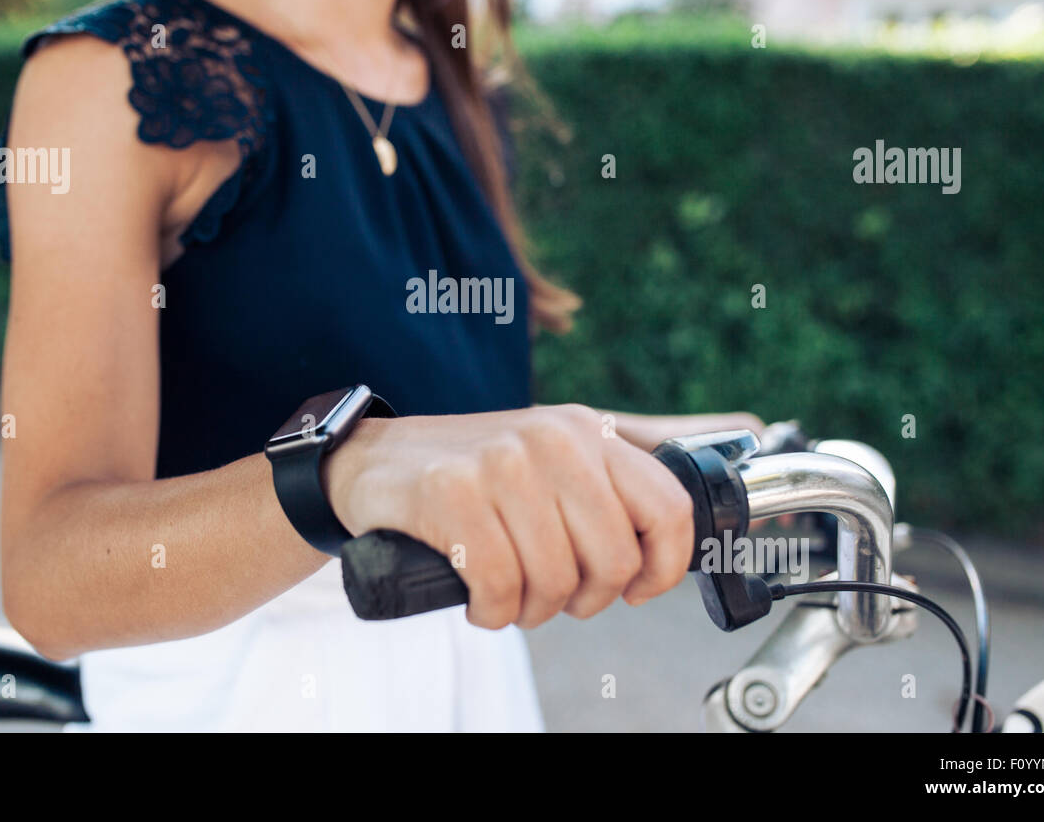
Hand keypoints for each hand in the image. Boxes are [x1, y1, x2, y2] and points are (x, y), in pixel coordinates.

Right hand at [323, 404, 692, 629]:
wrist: (373, 462)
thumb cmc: (470, 476)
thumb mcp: (548, 463)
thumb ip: (606, 495)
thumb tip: (670, 550)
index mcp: (586, 431)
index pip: (667, 507)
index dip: (663, 567)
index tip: (637, 589)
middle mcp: (552, 440)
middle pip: (614, 560)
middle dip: (585, 599)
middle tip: (553, 594)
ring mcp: (501, 463)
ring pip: (557, 580)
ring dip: (532, 610)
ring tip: (510, 593)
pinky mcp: (452, 494)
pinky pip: (501, 587)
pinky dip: (492, 612)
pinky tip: (479, 598)